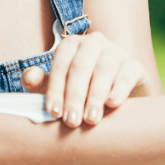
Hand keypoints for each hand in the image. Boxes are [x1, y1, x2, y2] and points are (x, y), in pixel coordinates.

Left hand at [20, 31, 146, 127]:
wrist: (117, 97)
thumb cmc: (81, 91)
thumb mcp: (59, 88)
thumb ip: (41, 83)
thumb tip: (30, 79)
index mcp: (71, 45)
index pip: (60, 65)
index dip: (56, 89)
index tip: (54, 113)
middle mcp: (94, 42)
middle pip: (81, 67)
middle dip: (75, 96)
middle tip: (71, 121)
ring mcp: (116, 51)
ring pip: (104, 69)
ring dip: (96, 96)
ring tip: (91, 119)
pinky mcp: (134, 65)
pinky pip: (127, 74)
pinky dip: (119, 89)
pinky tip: (112, 104)